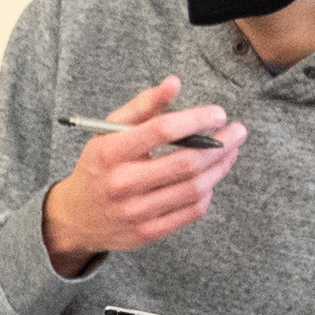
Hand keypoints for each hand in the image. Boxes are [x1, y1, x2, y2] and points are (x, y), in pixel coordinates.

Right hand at [42, 79, 249, 271]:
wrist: (77, 217)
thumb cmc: (99, 166)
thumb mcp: (108, 131)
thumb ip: (142, 105)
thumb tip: (174, 83)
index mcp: (110, 152)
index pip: (162, 130)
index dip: (197, 119)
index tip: (218, 114)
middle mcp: (122, 183)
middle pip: (186, 162)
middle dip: (221, 144)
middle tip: (238, 131)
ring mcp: (136, 211)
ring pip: (195, 188)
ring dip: (220, 167)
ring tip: (231, 151)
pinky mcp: (149, 232)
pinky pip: (191, 210)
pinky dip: (207, 191)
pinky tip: (210, 178)